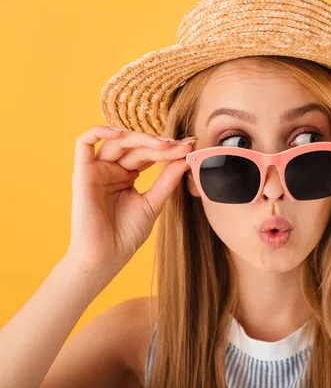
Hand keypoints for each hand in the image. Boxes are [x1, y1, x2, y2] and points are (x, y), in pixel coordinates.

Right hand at [64, 125, 196, 277]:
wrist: (106, 257)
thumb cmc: (126, 235)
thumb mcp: (153, 203)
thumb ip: (168, 180)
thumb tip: (186, 158)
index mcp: (127, 176)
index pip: (149, 154)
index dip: (169, 149)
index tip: (190, 146)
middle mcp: (111, 169)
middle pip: (136, 147)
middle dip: (160, 145)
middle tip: (181, 145)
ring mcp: (97, 170)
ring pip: (117, 141)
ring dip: (141, 139)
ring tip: (164, 144)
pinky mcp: (82, 172)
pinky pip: (84, 142)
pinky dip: (100, 131)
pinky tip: (121, 133)